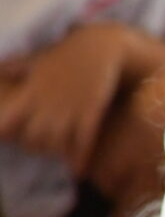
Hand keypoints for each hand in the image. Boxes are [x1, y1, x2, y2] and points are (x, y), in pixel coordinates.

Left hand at [0, 24, 132, 173]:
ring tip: (60, 155)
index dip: (4, 135)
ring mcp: (69, 111)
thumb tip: (0, 66)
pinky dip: (80, 159)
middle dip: (35, 148)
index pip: (6, 123)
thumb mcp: (40, 59)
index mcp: (30, 93)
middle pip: (32, 141)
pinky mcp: (90, 113)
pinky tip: (79, 170)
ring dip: (56, 154)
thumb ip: (19, 66)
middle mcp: (46, 105)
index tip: (6, 139)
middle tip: (42, 148)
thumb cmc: (69, 53)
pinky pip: (82, 143)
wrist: (101, 46)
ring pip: (55, 145)